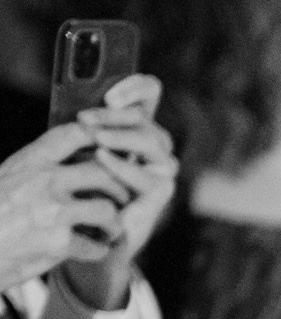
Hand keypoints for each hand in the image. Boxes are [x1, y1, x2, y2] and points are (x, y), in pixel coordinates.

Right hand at [0, 76, 176, 307]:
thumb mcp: (10, 175)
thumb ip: (39, 166)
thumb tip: (73, 156)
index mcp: (32, 160)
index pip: (75, 134)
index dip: (100, 138)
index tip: (111, 151)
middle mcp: (46, 180)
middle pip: (103, 173)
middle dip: (119, 188)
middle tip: (121, 200)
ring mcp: (54, 212)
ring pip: (107, 211)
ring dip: (114, 224)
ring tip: (108, 231)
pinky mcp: (59, 244)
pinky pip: (97, 247)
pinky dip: (99, 251)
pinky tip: (93, 250)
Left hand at [70, 75, 177, 287]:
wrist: (91, 231)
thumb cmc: (84, 184)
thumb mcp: (82, 146)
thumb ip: (91, 125)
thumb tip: (81, 103)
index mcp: (139, 124)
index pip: (150, 92)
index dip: (136, 87)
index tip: (109, 93)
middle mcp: (155, 144)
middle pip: (146, 117)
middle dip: (114, 116)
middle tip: (85, 119)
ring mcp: (162, 168)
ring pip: (152, 141)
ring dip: (121, 137)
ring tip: (96, 139)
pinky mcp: (162, 191)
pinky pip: (147, 174)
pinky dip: (123, 165)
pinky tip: (103, 160)